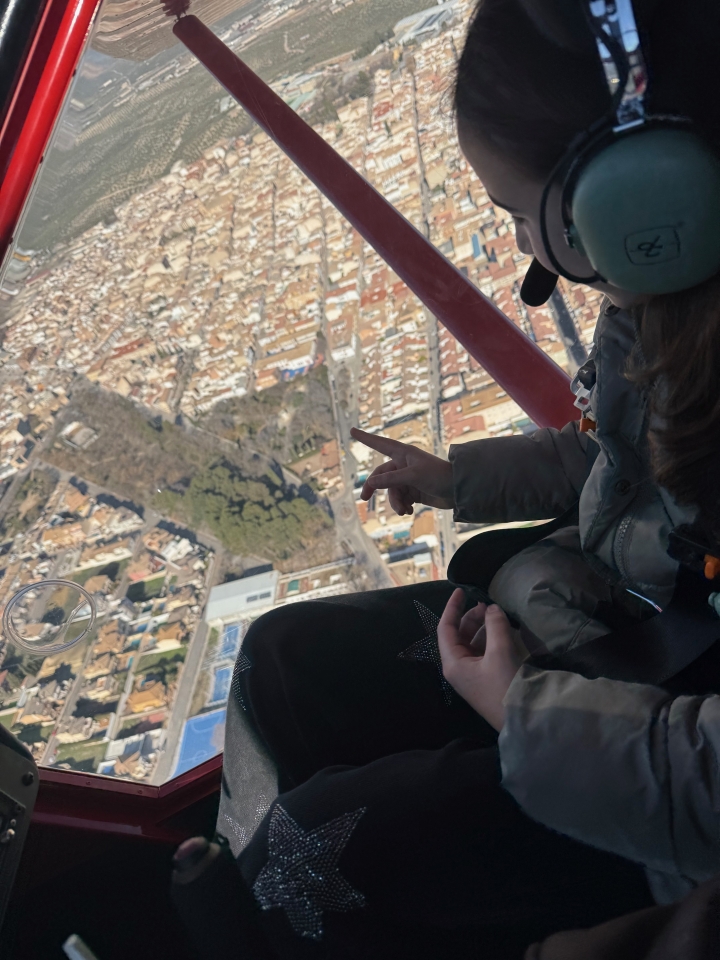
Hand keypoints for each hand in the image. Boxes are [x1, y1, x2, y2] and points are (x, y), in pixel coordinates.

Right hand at [350, 427, 454, 515]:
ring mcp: (408, 479)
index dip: (365, 438)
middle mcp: (404, 464)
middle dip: (374, 488)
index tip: (352, 430)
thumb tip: (372, 482)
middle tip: (364, 499)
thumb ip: (391, 479)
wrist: (459, 491)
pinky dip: (403, 506)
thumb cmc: (439, 476)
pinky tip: (410, 511)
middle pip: (381, 475)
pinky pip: (400, 499)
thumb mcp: (414, 476)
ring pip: (391, 491)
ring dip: (395, 502)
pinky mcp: (414, 491)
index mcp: (404, 454)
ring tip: (404, 511)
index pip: (380, 444)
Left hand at [437, 589, 527, 730]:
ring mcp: (471, 674)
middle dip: (472, 617)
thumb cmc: (505, 686)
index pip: (445, 628)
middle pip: (459, 634)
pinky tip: (503, 631)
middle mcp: (458, 667)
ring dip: (483, 627)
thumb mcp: (500, 651)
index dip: (452, 607)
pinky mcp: (485, 679)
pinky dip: (491, 639)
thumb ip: (495, 625)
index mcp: (452, 662)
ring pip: (472, 642)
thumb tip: (492, 608)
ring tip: (498, 615)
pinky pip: (483, 652)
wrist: (522, 719)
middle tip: (489, 604)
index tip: (461, 590)